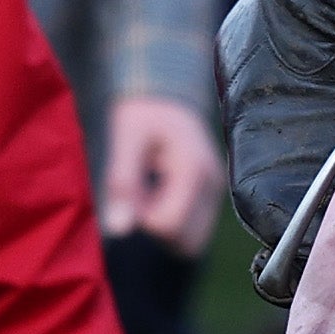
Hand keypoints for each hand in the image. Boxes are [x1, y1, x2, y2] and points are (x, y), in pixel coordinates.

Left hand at [100, 91, 222, 248]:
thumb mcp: (125, 139)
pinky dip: (173, 222)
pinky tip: (158, 197)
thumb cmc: (142, 112)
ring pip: (193, 239)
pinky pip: (195, 228)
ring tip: (148, 196)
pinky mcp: (211, 193)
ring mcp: (216, 190)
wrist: (164, 93)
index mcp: (193, 169)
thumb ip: (122, 184)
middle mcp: (212, 183)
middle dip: (156, 229)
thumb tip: (118, 230)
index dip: (142, 219)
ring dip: (165, 229)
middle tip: (139, 198)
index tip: (130, 196)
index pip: (169, 225)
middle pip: (186, 240)